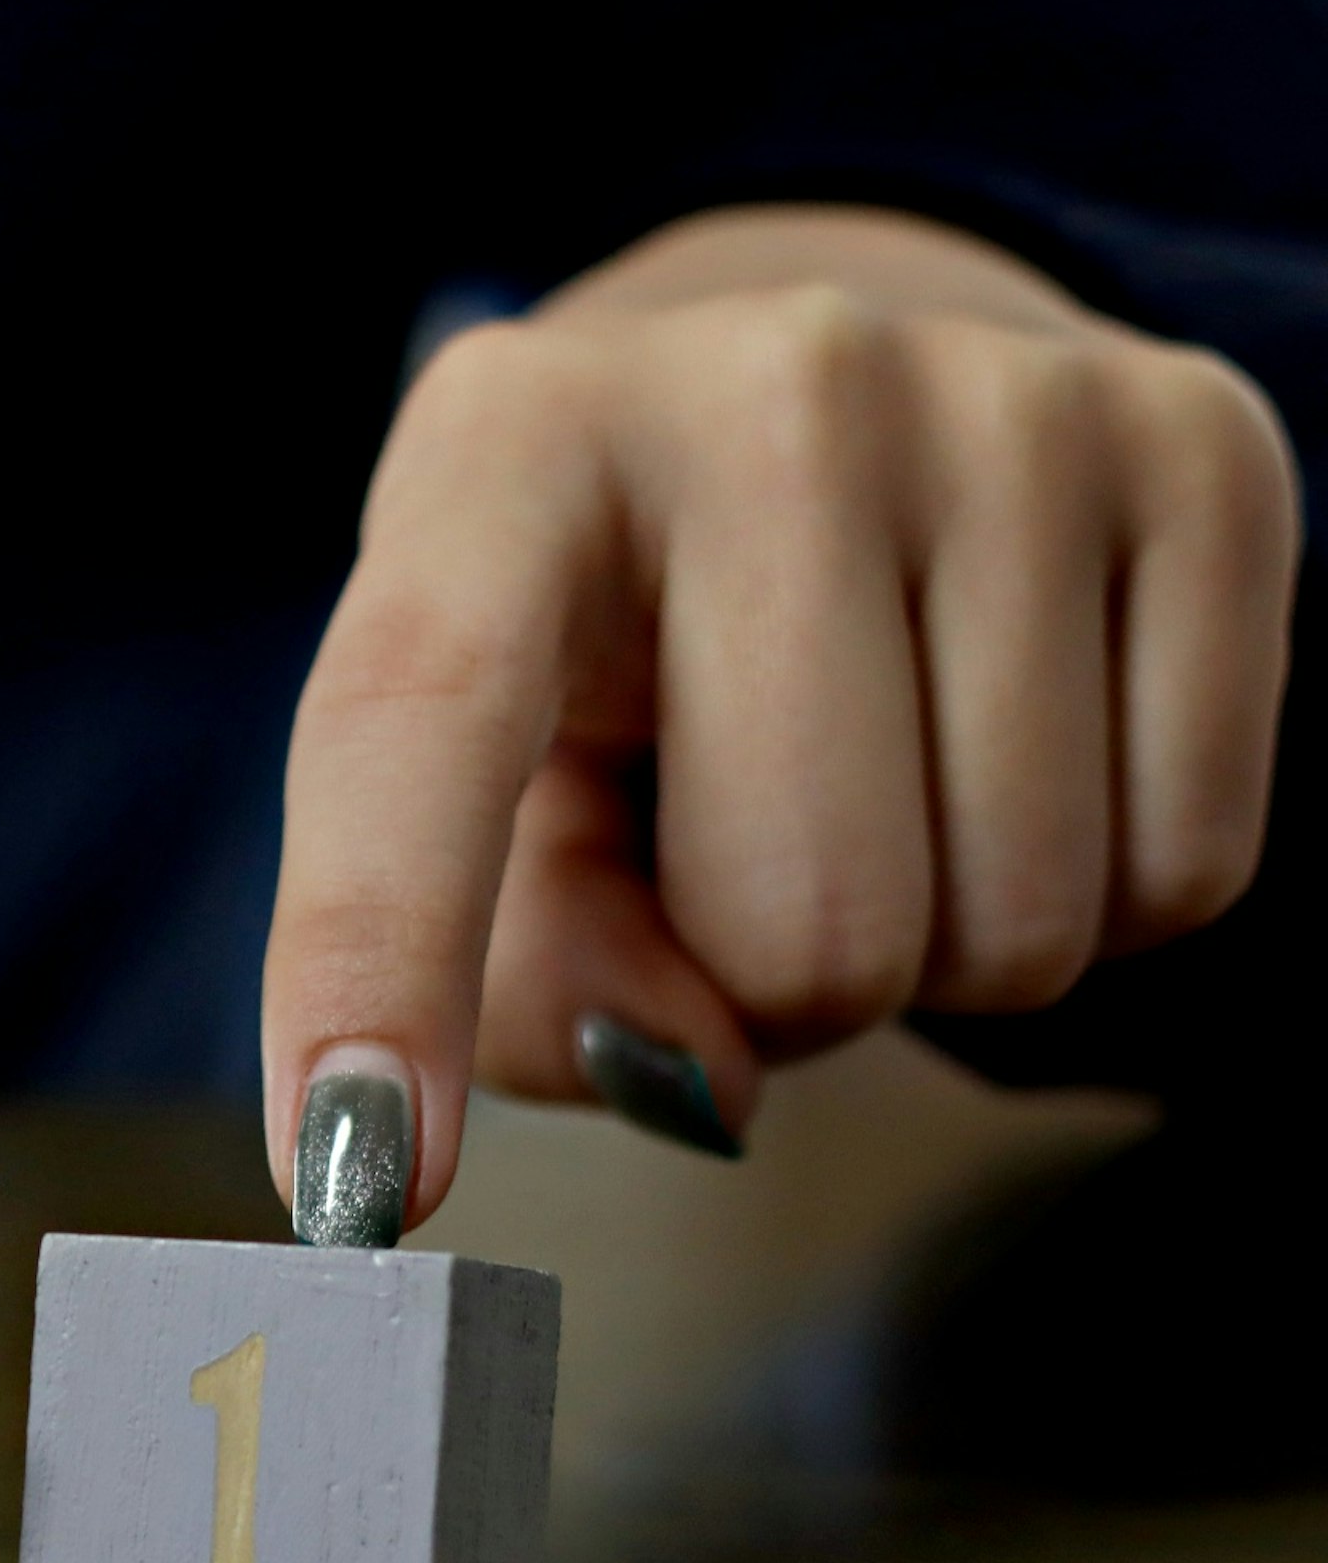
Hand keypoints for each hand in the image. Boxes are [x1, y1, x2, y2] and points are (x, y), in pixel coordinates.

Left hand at [265, 205, 1298, 1241]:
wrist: (833, 398)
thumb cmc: (614, 644)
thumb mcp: (494, 791)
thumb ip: (518, 976)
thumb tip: (699, 1070)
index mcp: (503, 449)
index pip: (415, 725)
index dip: (379, 961)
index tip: (350, 1175)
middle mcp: (763, 387)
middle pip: (808, 927)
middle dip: (773, 984)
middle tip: (740, 844)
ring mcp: (1009, 403)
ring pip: (1008, 927)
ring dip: (939, 946)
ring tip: (875, 776)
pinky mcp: (1211, 450)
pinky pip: (1184, 872)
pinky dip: (1100, 895)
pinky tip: (1018, 744)